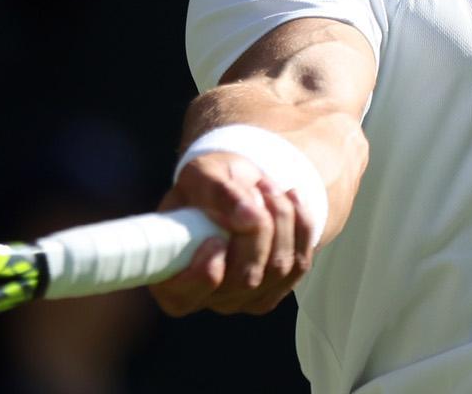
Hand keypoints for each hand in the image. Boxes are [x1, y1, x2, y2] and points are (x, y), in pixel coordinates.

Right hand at [148, 152, 315, 316]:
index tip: (215, 239)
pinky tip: (291, 198)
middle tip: (255, 190)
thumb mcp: (202, 174)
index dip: (201, 275)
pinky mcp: (275, 289)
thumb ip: (218, 193)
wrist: (235, 184)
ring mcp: (243, 297)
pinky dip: (302, 225)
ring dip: (281, 219)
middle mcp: (206, 296)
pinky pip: (300, 263)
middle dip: (257, 230)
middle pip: (243, 279)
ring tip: (268, 187)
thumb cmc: (206, 183)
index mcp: (169, 275)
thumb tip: (250, 216)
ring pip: (277, 268)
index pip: (181, 296)